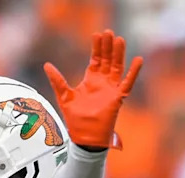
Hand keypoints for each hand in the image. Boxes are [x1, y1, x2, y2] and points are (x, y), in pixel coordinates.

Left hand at [44, 29, 142, 149]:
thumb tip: (46, 65)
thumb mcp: (64, 96)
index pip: (96, 60)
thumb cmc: (75, 119)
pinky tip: (138, 60)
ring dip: (118, 54)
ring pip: (117, 67)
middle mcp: (102, 83)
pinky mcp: (118, 98)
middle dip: (107, 47)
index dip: (96, 48)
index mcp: (91, 81)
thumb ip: (57, 80)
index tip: (96, 35)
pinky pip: (128, 83)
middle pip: (107, 60)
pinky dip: (133, 72)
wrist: (84, 136)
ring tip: (119, 39)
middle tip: (108, 32)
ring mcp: (111, 89)